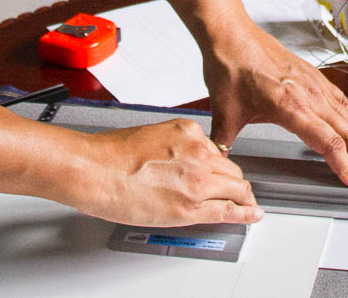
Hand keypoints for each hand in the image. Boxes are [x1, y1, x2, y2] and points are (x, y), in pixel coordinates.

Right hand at [73, 119, 263, 225]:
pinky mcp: (192, 207)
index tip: (223, 173)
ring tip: (247, 206)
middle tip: (237, 192)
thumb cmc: (111, 154)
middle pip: (232, 170)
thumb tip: (180, 162)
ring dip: (243, 198)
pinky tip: (250, 215)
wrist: (96, 170)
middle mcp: (197, 152)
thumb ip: (174, 146)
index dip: (221, 167)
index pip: (217, 151)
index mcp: (186, 131)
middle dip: (234, 182)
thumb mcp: (150, 135)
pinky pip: (228, 211)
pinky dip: (244, 214)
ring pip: (237, 189)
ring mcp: (197, 180)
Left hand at [202, 19, 347, 189]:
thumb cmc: (228, 65)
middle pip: (347, 132)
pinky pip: (340, 99)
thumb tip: (218, 159)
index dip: (346, 167)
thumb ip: (223, 140)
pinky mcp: (310, 74)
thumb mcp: (223, 109)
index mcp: (289, 106)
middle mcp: (307, 94)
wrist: (229, 31)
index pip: (328, 142)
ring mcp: (312, 83)